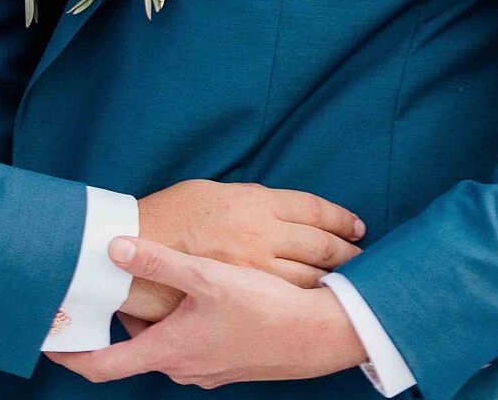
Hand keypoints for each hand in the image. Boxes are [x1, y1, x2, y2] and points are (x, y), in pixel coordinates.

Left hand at [50, 237, 366, 384]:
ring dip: (152, 313)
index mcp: (167, 351)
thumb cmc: (264, 308)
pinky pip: (187, 339)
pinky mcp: (224, 359)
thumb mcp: (206, 277)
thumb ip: (157, 262)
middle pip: (133, 345)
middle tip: (101, 282)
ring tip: (148, 276)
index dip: (71, 353)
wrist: (319, 335)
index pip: (103, 365)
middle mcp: (181, 366)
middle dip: (117, 316)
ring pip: (162, 340)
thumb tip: (112, 248)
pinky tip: (196, 288)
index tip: (47, 337)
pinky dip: (179, 317)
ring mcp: (204, 367)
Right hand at [121, 179, 363, 321]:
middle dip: (348, 253)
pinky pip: (288, 301)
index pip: (316, 210)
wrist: (134, 250)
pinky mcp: (245, 299)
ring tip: (349, 282)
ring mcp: (256, 270)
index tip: (358, 227)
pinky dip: (309, 301)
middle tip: (363, 255)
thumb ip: (249, 203)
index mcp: (256, 204)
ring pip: (312, 276)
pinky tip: (317, 303)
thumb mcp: (213, 193)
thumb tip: (274, 212)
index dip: (342, 219)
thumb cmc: (170, 215)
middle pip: (323, 245)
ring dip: (336, 279)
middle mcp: (263, 235)